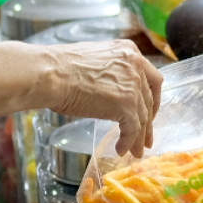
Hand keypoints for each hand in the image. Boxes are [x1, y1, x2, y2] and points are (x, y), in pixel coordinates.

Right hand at [45, 40, 162, 153]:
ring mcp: (133, 86)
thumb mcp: (95, 61)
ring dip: (139, 137)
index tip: (148, 112)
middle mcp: (136, 66)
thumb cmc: (61, 68)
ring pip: (142, 117)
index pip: (151, 78)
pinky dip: (128, 142)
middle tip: (146, 137)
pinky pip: (132, 129)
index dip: (151, 98)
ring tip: (135, 152)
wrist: (51, 74)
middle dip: (148, 121)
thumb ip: (110, 72)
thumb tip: (109, 90)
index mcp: (129, 51)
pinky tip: (120, 150)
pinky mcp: (126, 106)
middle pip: (149, 99)